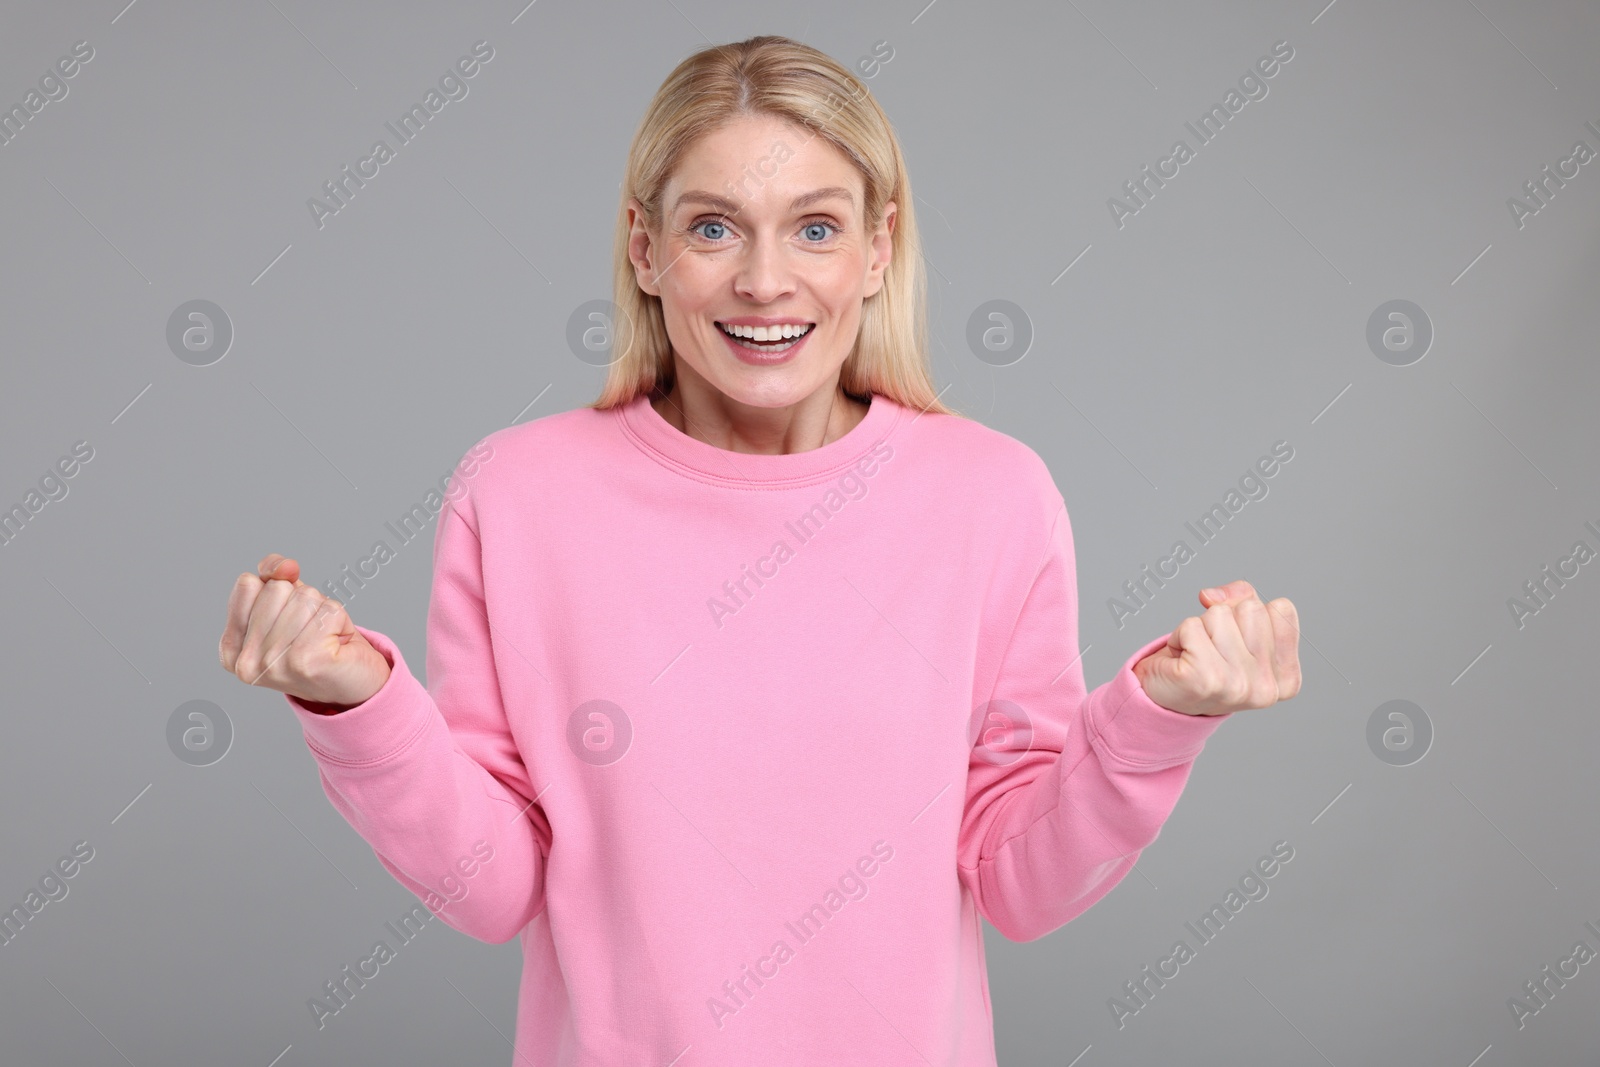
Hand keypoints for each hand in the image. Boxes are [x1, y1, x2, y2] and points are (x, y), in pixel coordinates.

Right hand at [218, 553, 391, 712]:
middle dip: (302, 601)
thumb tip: (285, 567)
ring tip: (323, 638)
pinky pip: (328, 610)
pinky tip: (335, 644)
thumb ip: (274, 576)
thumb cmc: (319, 642)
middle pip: (276, 588)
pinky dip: (340, 620)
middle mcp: (246, 662)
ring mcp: (273, 664)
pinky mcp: (306, 661)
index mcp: (231, 649)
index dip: (276, 586)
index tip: (288, 617)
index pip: (248, 583)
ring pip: (304, 597)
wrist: (356, 684)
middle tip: (310, 631)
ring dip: (322, 612)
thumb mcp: (289, 603)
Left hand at [1131, 579, 1300, 715]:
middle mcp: (1267, 687)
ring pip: (1219, 613)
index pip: (1282, 610)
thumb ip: (1242, 598)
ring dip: (1201, 627)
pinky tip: (1183, 659)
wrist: (1168, 700)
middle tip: (1214, 648)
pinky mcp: (1204, 678)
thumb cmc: (1207, 664)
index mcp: (1286, 678)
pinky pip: (1191, 625)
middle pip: (1252, 608)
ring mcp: (1237, 685)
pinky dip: (1179, 635)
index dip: (1253, 613)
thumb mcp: (1240, 628)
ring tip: (1198, 654)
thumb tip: (1211, 596)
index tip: (1239, 640)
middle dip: (1225, 619)